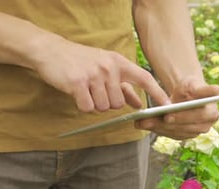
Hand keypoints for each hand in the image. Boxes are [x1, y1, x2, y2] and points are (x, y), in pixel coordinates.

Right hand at [32, 37, 170, 111]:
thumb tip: (140, 104)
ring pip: (104, 107)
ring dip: (94, 104)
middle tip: (95, 91)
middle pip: (118, 103)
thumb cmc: (81, 62)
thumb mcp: (106, 69)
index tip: (167, 105)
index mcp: (119, 62)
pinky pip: (88, 108)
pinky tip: (77, 94)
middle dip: (107, 103)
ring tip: (86, 90)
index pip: (144, 78)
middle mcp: (109, 67)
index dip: (157, 93)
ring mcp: (94, 74)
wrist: (51, 51)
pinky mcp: (78, 83)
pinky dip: (82, 106)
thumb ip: (124, 87)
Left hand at [135, 78, 218, 139]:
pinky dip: (157, 130)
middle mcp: (206, 126)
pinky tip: (145, 124)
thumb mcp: (195, 84)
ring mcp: (195, 132)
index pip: (198, 117)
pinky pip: (170, 135)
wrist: (186, 93)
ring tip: (141, 122)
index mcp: (212, 113)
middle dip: (164, 124)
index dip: (182, 117)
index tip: (167, 116)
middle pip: (184, 127)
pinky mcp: (185, 136)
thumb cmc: (191, 87)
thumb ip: (205, 88)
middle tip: (146, 120)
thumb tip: (217, 90)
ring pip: (175, 132)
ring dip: (157, 128)